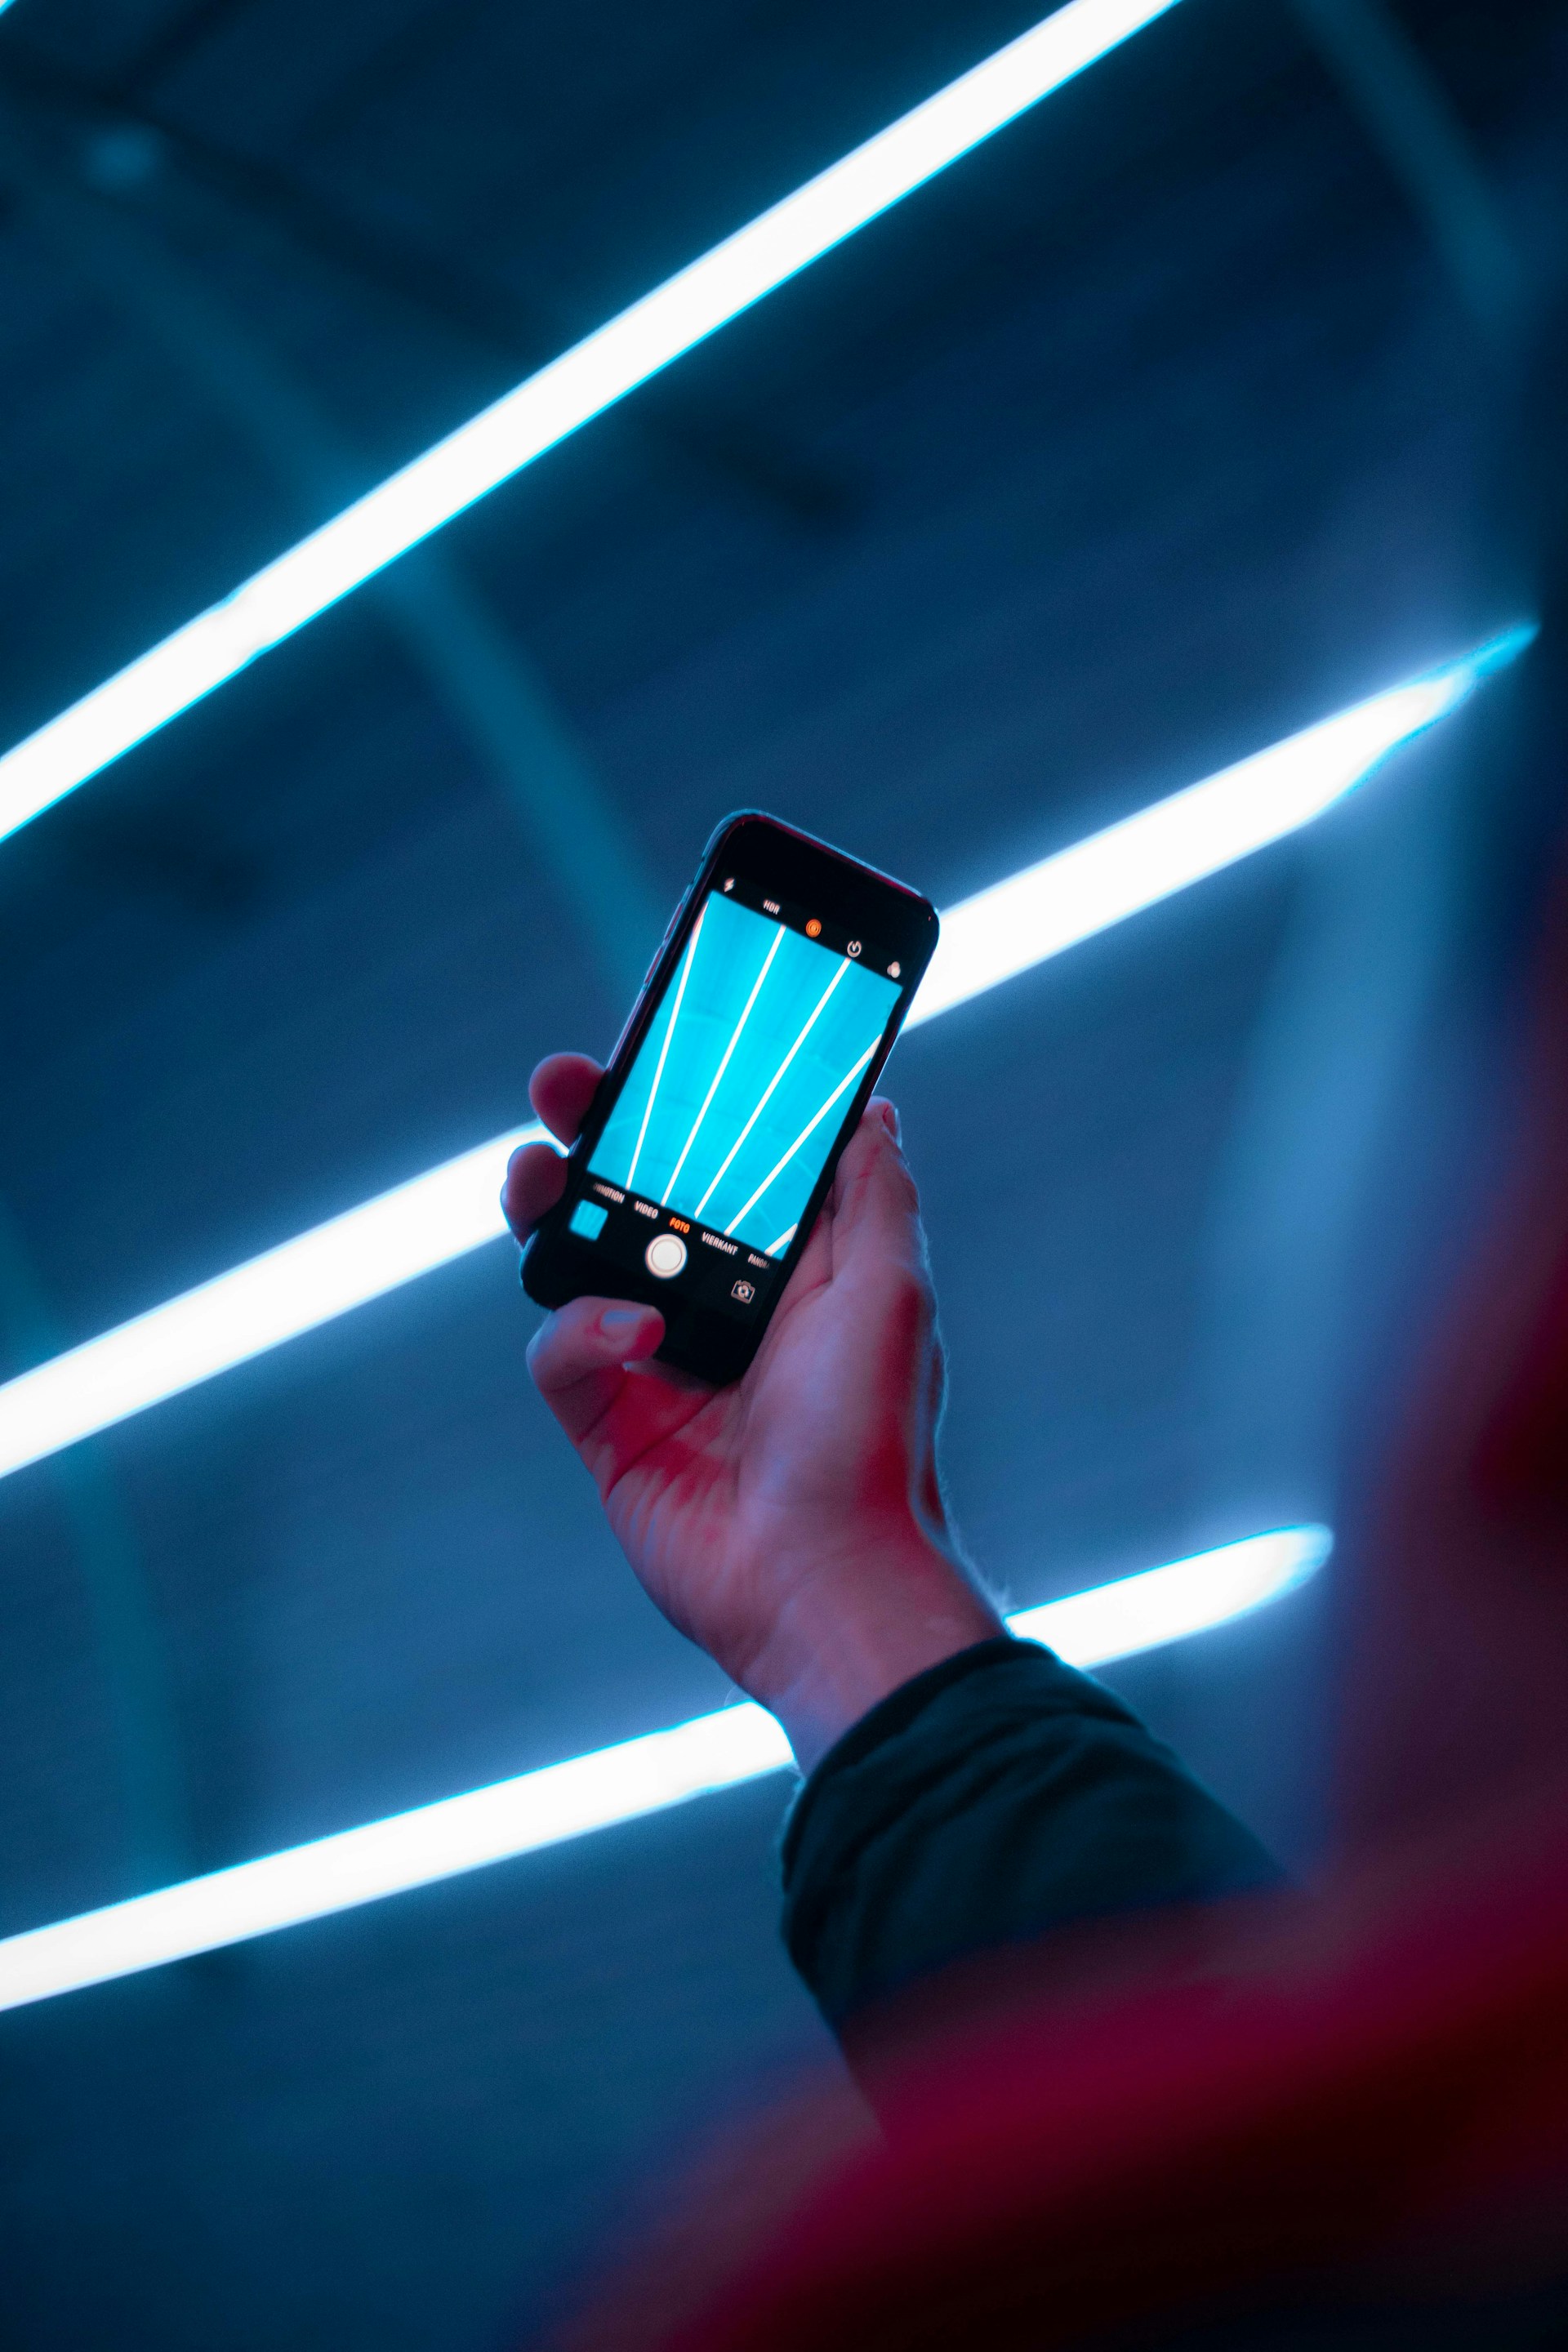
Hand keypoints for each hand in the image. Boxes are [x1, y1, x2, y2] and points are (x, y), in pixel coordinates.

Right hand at [504, 1055, 1002, 1769]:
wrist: (827, 1582)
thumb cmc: (874, 1439)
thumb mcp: (892, 1291)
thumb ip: (872, 1194)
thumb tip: (875, 1108)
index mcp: (788, 1269)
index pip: (722, 1161)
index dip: (684, 1100)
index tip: (654, 1036)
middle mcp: (718, 1308)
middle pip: (634, 1195)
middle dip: (594, 1131)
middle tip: (563, 1083)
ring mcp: (657, 1368)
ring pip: (576, 1261)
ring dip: (550, 1208)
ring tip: (536, 1172)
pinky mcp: (608, 1427)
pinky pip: (562, 1355)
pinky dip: (582, 1331)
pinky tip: (633, 1335)